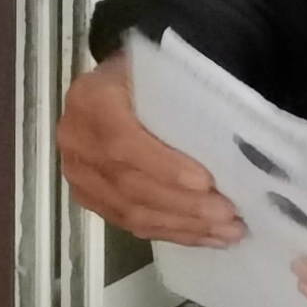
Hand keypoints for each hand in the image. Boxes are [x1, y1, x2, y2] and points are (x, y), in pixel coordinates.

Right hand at [57, 55, 241, 246]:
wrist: (115, 85)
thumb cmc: (145, 75)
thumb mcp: (159, 71)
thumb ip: (181, 97)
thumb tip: (228, 136)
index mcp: (91, 100)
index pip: (124, 143)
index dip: (164, 168)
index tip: (206, 183)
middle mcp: (77, 140)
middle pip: (130, 185)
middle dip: (184, 205)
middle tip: (229, 215)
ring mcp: (80, 173)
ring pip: (131, 212)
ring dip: (183, 226)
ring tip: (227, 231)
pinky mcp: (89, 197)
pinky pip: (130, 223)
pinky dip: (171, 231)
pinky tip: (204, 235)